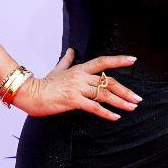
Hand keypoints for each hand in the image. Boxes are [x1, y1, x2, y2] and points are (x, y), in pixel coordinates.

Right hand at [14, 48, 141, 120]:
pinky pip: (94, 107)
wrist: (29, 93)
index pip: (102, 62)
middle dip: (125, 91)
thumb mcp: (57, 69)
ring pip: (104, 94)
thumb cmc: (43, 83)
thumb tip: (70, 49)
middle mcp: (80, 77)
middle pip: (108, 82)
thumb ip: (66, 60)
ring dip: (121, 102)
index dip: (118, 60)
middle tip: (138, 99)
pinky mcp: (73, 100)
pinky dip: (107, 113)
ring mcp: (77, 88)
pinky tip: (116, 117)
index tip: (133, 60)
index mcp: (79, 69)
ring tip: (132, 108)